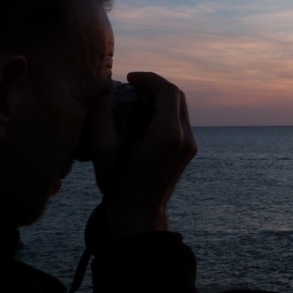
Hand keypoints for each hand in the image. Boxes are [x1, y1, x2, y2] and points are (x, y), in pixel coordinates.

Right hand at [88, 72, 196, 236]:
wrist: (139, 214)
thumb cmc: (118, 184)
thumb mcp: (102, 150)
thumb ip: (101, 115)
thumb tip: (105, 88)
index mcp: (167, 135)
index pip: (167, 90)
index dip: (148, 78)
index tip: (129, 78)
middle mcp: (185, 137)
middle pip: (177, 96)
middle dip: (154, 86)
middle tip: (132, 86)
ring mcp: (190, 145)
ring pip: (180, 108)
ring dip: (160, 98)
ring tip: (136, 100)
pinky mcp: (189, 151)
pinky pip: (180, 121)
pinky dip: (164, 112)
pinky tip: (144, 118)